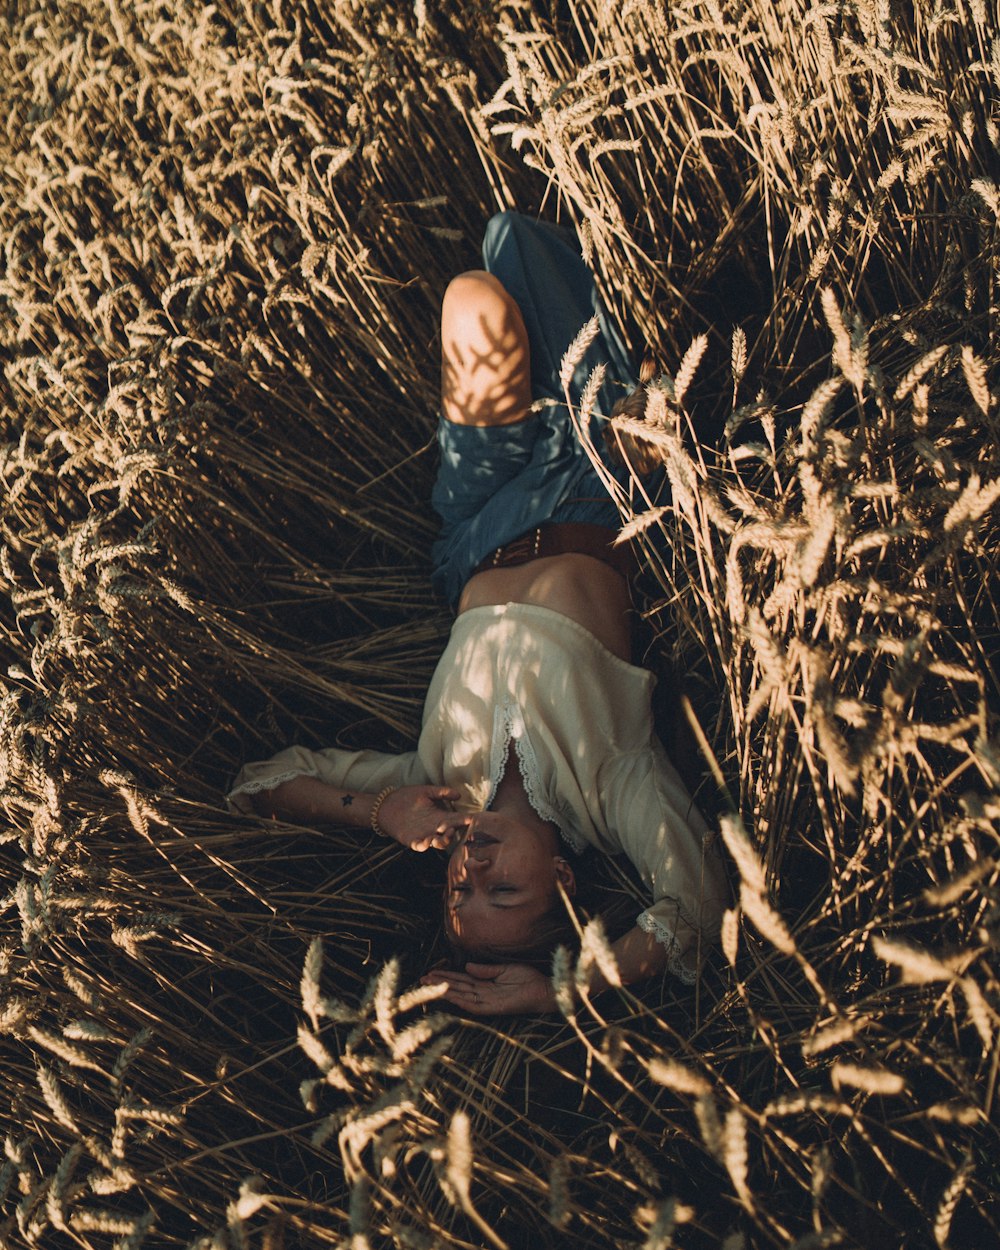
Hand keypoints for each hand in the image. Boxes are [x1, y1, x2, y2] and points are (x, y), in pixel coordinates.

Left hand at [377, 785, 466, 850]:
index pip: (456, 819)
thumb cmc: (406, 796)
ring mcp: (424, 834)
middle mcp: (434, 827)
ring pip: (438, 843)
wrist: (385, 805)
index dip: (465, 820)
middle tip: (451, 830)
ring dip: (441, 842)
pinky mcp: (412, 840)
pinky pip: (420, 846)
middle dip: (452, 834)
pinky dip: (423, 845)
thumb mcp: (425, 791)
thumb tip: (458, 795)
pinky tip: (425, 841)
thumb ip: (441, 792)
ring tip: (439, 836)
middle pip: (449, 834)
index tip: (471, 819)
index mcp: (440, 816)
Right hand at [420, 962, 556, 1014]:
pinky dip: (461, 1000)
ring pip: (461, 996)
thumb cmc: (528, 979)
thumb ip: (486, 970)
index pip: (462, 980)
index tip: (431, 972)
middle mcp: (484, 994)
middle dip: (440, 983)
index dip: (447, 976)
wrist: (543, 990)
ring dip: (446, 991)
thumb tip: (466, 966)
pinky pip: (474, 1004)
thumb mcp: (504, 969)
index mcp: (486, 984)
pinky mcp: (494, 1007)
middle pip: (458, 988)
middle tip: (422, 978)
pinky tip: (450, 996)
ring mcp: (488, 1001)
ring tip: (430, 985)